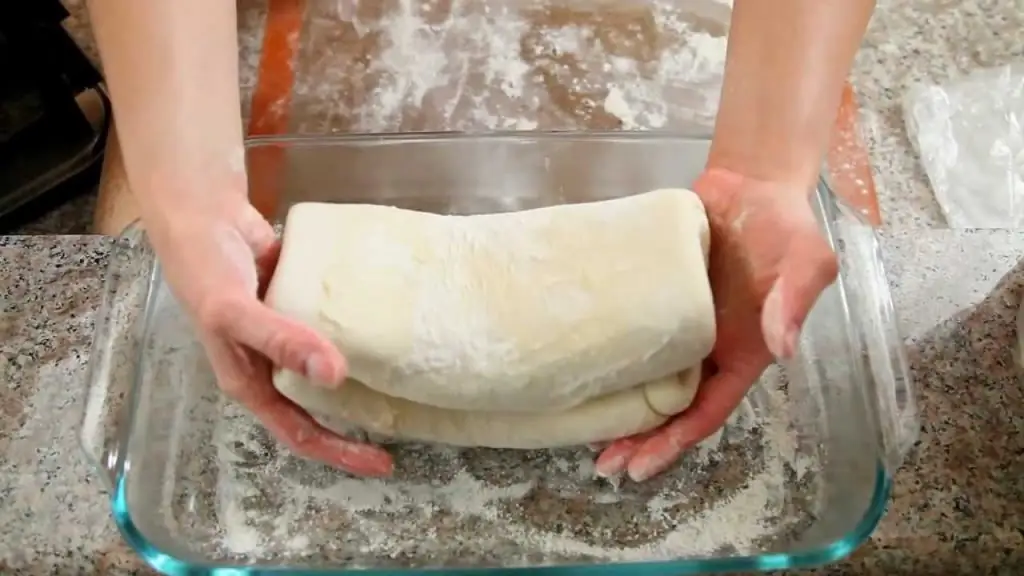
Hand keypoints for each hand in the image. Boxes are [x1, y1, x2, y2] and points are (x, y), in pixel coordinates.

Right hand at [143, 190, 392, 476]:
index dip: (340, 451)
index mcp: (253, 382)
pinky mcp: (304, 305)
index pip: (301, 432)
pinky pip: (337, 326)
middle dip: (360, 419)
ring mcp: (290, 336)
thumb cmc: (205, 270)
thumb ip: (280, 340)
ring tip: (411, 378)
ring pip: (333, 366)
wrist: (202, 213)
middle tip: (409, 420)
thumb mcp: (234, 311)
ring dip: (366, 373)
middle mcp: (273, 366)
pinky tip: (395, 325)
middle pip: (322, 406)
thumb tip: (333, 375)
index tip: (383, 462)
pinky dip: (363, 328)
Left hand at [595, 168, 837, 481]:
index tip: (642, 466)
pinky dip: (608, 354)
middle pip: (670, 407)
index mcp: (741, 353)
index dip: (675, 441)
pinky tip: (579, 365)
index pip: (707, 410)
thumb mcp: (807, 261)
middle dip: (641, 440)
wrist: (751, 182)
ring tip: (582, 428)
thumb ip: (794, 302)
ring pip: (644, 377)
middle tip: (603, 466)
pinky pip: (629, 333)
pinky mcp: (652, 298)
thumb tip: (780, 348)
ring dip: (619, 405)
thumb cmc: (787, 226)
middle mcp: (707, 348)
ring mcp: (676, 324)